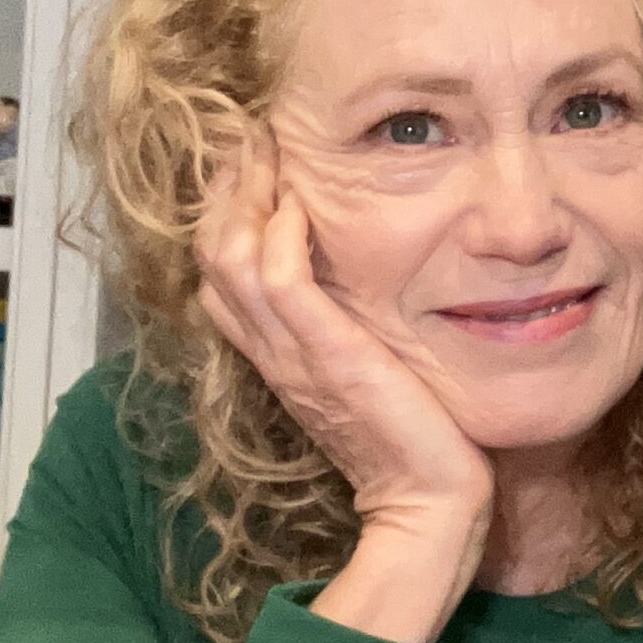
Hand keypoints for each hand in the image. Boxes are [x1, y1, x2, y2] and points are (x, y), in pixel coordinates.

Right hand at [194, 133, 491, 642]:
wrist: (430, 505)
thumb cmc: (413, 440)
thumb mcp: (366, 371)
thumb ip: (346, 331)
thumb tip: (354, 286)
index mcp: (279, 354)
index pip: (219, 273)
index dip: (224, 214)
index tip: (251, 162)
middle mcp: (274, 351)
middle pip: (211, 255)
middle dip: (226, 189)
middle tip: (249, 138)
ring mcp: (294, 355)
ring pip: (230, 259)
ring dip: (244, 196)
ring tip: (265, 152)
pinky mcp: (328, 357)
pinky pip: (279, 282)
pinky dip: (279, 236)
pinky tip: (298, 204)